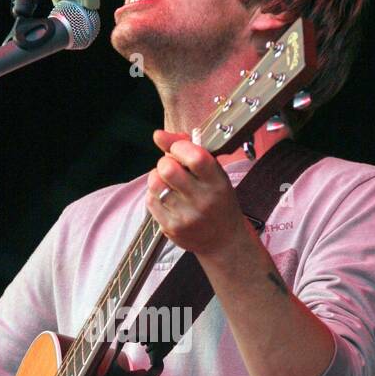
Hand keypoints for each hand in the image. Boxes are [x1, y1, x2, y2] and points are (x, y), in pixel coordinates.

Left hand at [146, 130, 247, 257]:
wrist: (224, 240)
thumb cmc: (217, 200)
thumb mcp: (214, 173)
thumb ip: (189, 149)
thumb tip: (158, 135)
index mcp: (217, 182)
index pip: (194, 156)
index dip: (179, 147)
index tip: (179, 150)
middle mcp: (203, 200)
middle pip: (168, 169)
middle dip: (165, 162)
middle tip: (172, 168)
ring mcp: (186, 216)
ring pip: (155, 184)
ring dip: (157, 178)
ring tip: (168, 183)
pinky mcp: (171, 228)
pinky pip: (150, 201)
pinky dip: (155, 194)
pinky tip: (167, 198)